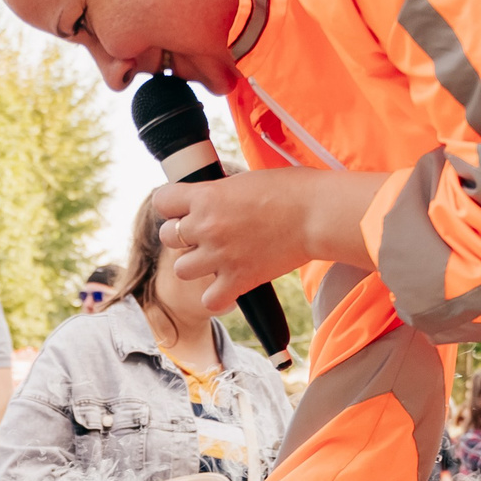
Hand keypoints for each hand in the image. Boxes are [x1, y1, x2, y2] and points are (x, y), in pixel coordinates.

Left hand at [153, 166, 378, 314]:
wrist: (318, 214)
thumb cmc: (293, 190)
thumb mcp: (246, 180)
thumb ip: (222, 192)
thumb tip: (214, 199)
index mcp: (206, 196)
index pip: (162, 201)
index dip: (172, 205)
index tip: (183, 208)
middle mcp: (206, 227)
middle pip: (167, 237)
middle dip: (184, 236)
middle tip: (206, 234)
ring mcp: (220, 256)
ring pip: (181, 270)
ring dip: (196, 265)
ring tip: (217, 259)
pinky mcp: (238, 281)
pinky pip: (210, 301)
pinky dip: (218, 297)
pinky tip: (229, 286)